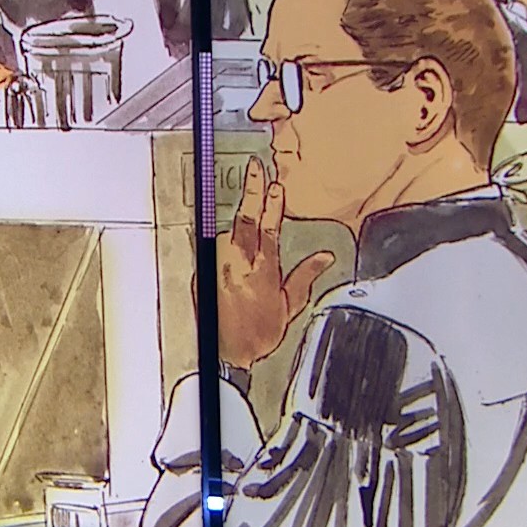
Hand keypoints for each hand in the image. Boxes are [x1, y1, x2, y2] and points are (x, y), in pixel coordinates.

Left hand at [217, 157, 335, 370]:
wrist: (227, 357)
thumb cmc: (258, 335)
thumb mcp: (289, 306)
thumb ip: (305, 277)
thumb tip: (325, 258)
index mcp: (262, 272)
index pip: (269, 229)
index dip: (273, 204)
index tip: (275, 184)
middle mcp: (236, 266)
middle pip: (245, 220)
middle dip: (252, 192)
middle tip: (255, 169)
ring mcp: (216, 267)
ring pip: (227, 235)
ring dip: (238, 231)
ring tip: (246, 235)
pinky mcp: (201, 273)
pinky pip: (214, 251)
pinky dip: (224, 248)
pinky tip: (232, 253)